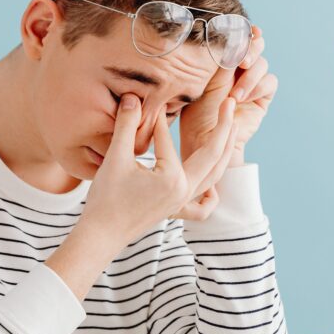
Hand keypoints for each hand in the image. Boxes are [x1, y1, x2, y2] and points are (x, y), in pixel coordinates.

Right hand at [79, 93, 238, 250]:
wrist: (100, 235)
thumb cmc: (105, 199)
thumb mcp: (115, 158)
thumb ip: (126, 126)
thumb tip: (132, 97)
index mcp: (173, 177)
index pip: (168, 140)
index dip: (158, 120)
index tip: (152, 101)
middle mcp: (184, 190)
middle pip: (212, 154)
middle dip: (223, 126)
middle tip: (230, 102)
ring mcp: (182, 202)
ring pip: (214, 175)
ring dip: (225, 151)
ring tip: (233, 129)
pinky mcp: (176, 211)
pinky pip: (201, 206)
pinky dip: (212, 195)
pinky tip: (213, 186)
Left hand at [179, 25, 277, 167]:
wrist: (208, 140)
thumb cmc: (196, 112)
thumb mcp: (205, 80)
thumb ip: (220, 59)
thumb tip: (233, 38)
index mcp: (222, 58)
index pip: (238, 37)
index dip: (245, 31)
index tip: (248, 30)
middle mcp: (239, 67)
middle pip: (256, 45)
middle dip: (252, 49)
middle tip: (243, 61)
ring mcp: (252, 81)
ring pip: (263, 64)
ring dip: (250, 77)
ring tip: (236, 95)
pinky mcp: (263, 96)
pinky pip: (270, 82)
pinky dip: (259, 87)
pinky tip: (244, 99)